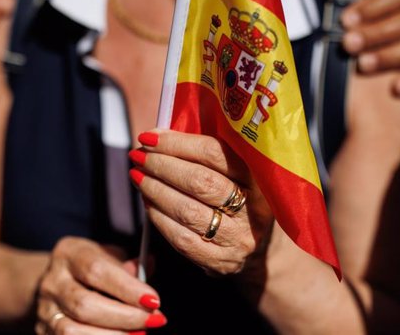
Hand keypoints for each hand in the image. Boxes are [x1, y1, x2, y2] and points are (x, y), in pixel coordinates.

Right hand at [35, 237, 165, 333]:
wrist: (53, 284)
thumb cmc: (89, 268)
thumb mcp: (106, 256)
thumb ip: (128, 265)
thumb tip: (151, 264)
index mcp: (69, 254)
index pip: (97, 271)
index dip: (127, 288)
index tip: (154, 300)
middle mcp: (53, 282)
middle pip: (85, 305)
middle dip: (125, 317)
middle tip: (154, 321)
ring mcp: (45, 311)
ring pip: (73, 331)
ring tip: (139, 334)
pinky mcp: (44, 333)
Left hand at [130, 130, 273, 275]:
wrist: (262, 250)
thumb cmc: (239, 198)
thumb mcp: (236, 173)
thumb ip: (204, 155)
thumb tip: (157, 137)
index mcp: (258, 176)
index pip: (212, 153)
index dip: (176, 143)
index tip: (149, 137)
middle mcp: (253, 208)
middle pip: (199, 181)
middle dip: (162, 165)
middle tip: (138, 156)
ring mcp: (238, 237)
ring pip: (188, 211)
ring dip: (155, 190)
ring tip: (138, 176)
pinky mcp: (221, 261)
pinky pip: (181, 238)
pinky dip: (159, 217)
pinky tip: (148, 203)